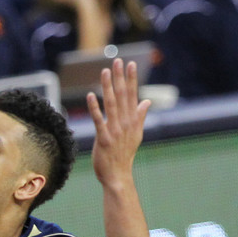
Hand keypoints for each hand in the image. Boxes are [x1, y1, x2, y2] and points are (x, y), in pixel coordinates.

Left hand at [87, 58, 150, 187]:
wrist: (118, 175)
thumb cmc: (125, 154)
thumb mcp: (136, 133)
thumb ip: (140, 116)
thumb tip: (147, 101)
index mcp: (133, 121)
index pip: (133, 95)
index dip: (131, 79)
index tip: (131, 63)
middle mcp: (125, 123)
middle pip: (123, 96)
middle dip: (120, 78)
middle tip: (118, 61)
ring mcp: (115, 131)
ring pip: (111, 104)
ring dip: (108, 87)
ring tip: (105, 71)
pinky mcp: (103, 139)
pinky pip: (98, 120)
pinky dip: (95, 108)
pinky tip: (90, 95)